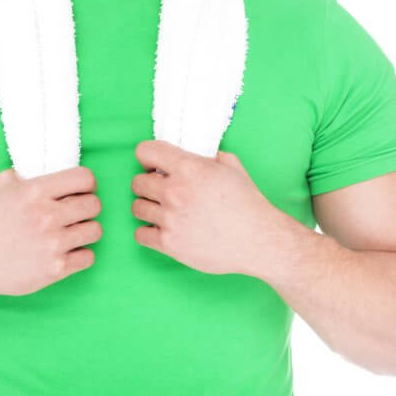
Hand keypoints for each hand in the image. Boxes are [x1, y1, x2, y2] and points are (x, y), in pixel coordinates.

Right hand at [0, 165, 102, 298]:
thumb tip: (46, 166)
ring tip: (74, 232)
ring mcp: (53, 243)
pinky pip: (88, 257)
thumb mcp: (2, 186)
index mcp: (36, 191)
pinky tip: (69, 251)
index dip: (87, 183)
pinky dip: (81, 254)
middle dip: (89, 207)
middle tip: (78, 212)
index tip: (83, 190)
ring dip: (86, 230)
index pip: (84, 178)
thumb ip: (26, 173)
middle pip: (94, 205)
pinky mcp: (56, 268)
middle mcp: (47, 215)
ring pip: (95, 230)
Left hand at [130, 139, 285, 276]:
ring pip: (137, 207)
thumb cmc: (247, 203)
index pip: (144, 151)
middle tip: (160, 190)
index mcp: (188, 167)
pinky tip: (162, 229)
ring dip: (148, 207)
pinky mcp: (169, 244)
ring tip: (162, 210)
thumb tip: (191, 154)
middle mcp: (175, 191)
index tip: (154, 166)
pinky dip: (148, 232)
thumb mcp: (231, 166)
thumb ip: (206, 156)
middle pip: (136, 182)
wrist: (259, 239)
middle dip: (147, 184)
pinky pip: (140, 234)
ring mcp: (170, 219)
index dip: (148, 157)